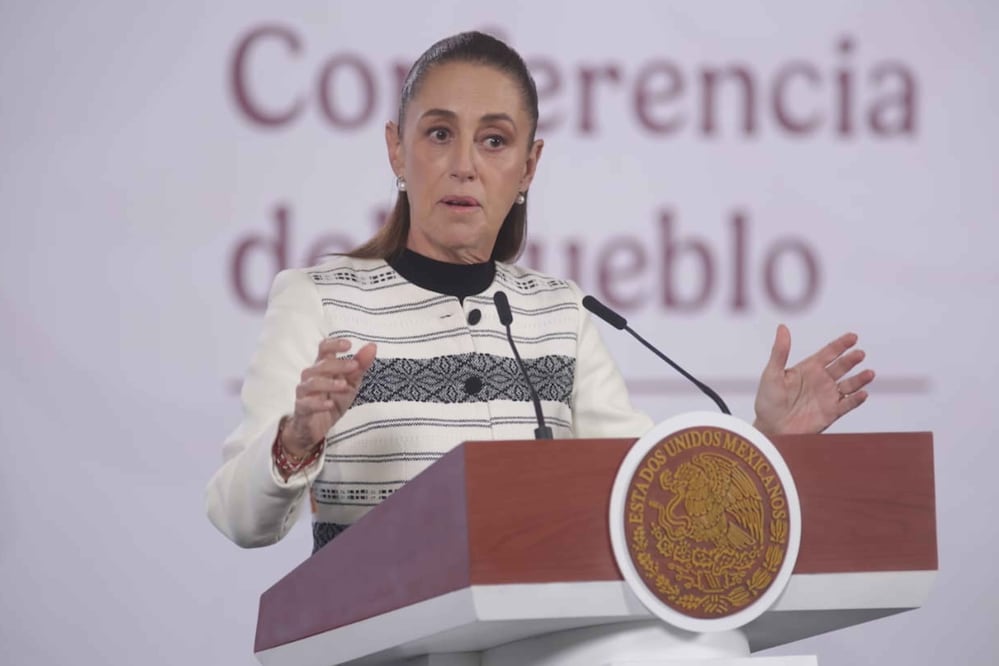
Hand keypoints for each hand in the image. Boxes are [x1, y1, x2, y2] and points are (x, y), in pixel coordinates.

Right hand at [281, 338, 377, 456]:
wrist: (317, 427)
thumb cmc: (332, 400)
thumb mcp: (351, 384)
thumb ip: (360, 366)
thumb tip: (372, 347)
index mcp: (323, 367)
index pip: (324, 349)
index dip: (334, 344)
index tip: (348, 345)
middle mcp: (311, 376)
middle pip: (320, 365)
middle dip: (338, 365)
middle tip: (354, 366)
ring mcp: (305, 392)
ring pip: (312, 383)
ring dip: (328, 383)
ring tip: (344, 386)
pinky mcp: (302, 408)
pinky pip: (307, 404)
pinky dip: (318, 404)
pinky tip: (329, 404)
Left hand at [753, 325, 873, 436]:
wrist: (770, 428)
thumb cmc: (768, 400)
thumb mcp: (772, 373)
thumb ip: (780, 351)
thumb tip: (782, 328)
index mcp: (808, 368)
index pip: (829, 352)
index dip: (841, 344)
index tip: (853, 337)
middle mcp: (821, 380)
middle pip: (841, 366)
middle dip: (851, 360)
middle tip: (859, 353)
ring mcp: (827, 396)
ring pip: (849, 385)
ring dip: (859, 379)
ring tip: (869, 373)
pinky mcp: (831, 412)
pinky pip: (847, 404)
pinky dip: (856, 400)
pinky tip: (862, 394)